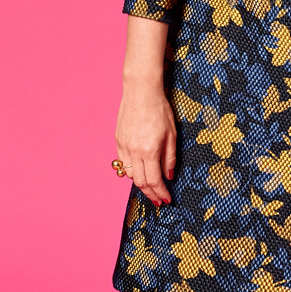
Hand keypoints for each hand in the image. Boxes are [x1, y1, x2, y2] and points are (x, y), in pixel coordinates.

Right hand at [114, 78, 176, 205]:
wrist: (140, 91)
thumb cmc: (159, 109)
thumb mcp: (172, 134)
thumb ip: (169, 157)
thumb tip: (169, 176)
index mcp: (149, 150)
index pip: (154, 181)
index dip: (160, 193)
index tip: (166, 200)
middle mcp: (134, 151)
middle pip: (140, 182)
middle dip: (150, 194)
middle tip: (158, 200)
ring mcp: (123, 146)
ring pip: (129, 174)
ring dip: (140, 184)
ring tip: (151, 187)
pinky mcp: (118, 140)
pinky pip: (123, 162)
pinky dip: (131, 171)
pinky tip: (140, 171)